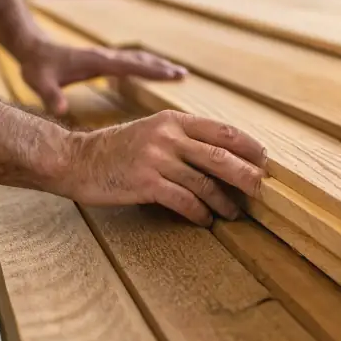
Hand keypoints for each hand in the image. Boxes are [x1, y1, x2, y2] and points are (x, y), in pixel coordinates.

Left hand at [18, 39, 186, 114]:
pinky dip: (146, 65)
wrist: (32, 48)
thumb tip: (60, 110)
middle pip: (140, 60)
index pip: (131, 65)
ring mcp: (105, 57)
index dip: (152, 70)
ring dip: (158, 64)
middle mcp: (105, 56)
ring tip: (178, 72)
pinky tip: (154, 71)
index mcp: (97, 61)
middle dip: (162, 67)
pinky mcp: (103, 60)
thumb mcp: (39, 82)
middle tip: (184, 74)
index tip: (173, 74)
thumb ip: (50, 95)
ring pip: (138, 59)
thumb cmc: (37, 66)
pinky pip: (131, 62)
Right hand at [61, 110, 266, 226]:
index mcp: (173, 120)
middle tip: (263, 189)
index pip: (221, 130)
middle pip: (220, 156)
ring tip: (234, 213)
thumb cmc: (116, 148)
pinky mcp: (145, 183)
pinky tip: (206, 220)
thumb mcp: (152, 130)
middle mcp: (167, 136)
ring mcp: (156, 159)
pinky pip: (183, 201)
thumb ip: (183, 137)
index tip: (264, 160)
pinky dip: (199, 213)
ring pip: (204, 182)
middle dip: (246, 175)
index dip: (247, 146)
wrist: (75, 159)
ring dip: (224, 202)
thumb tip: (220, 155)